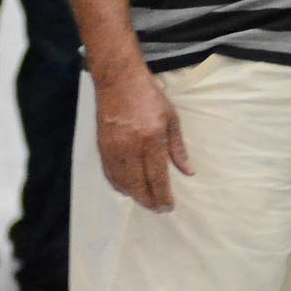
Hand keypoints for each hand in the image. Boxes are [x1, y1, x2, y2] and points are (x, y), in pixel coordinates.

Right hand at [93, 65, 192, 212]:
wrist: (118, 81)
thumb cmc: (149, 98)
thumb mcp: (172, 120)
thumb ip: (178, 148)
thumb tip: (188, 172)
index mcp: (151, 139)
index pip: (157, 177)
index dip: (162, 196)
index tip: (169, 207)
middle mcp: (130, 147)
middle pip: (137, 184)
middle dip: (149, 201)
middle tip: (159, 209)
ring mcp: (113, 147)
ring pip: (122, 182)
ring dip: (134, 195)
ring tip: (147, 201)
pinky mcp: (102, 146)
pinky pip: (109, 173)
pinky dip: (119, 184)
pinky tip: (128, 189)